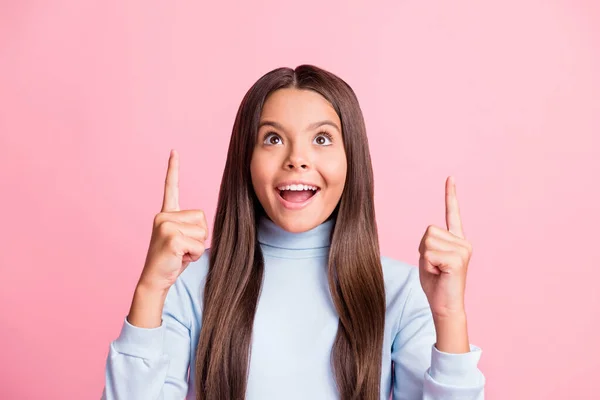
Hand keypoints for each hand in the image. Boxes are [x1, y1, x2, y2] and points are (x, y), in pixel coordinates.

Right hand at [137, 149, 207, 292]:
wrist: (154, 280)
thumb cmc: (172, 261)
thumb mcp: (183, 240)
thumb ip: (190, 227)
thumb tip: (202, 225)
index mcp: (166, 214)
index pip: (170, 188)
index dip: (173, 169)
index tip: (174, 151)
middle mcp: (163, 216)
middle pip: (202, 219)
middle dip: (199, 238)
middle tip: (181, 249)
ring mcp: (165, 225)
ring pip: (202, 233)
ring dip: (196, 248)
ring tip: (179, 254)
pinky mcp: (172, 237)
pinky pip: (199, 245)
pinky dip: (194, 256)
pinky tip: (178, 259)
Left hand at [418, 176, 472, 319]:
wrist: (445, 307)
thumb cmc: (436, 284)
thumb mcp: (428, 259)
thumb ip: (429, 244)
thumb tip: (428, 236)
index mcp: (457, 241)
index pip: (453, 213)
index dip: (450, 195)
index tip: (450, 177)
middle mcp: (463, 242)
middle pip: (428, 231)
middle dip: (423, 249)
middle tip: (434, 267)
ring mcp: (463, 250)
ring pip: (427, 241)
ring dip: (425, 258)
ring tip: (437, 271)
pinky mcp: (458, 259)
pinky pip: (429, 254)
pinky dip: (428, 265)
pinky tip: (440, 274)